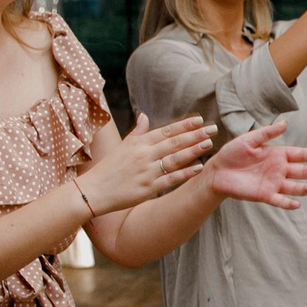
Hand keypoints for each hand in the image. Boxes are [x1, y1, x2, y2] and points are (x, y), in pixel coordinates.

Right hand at [77, 114, 214, 216]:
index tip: (200, 120)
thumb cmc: (109, 168)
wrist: (94, 190)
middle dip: (195, 135)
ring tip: (209, 144)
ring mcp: (146, 172)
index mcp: (138, 143)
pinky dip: (185, 173)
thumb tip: (145, 115)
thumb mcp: (122, 146)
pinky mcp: (148, 188)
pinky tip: (198, 167)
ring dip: (193, 151)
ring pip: (174, 159)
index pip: (166, 131)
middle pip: (174, 143)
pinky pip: (170, 179)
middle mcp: (144, 155)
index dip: (184, 125)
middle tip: (212, 129)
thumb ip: (138, 132)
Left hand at [204, 118, 306, 209]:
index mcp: (277, 154)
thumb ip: (267, 133)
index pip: (300, 154)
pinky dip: (288, 203)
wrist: (217, 171)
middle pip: (302, 171)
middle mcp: (278, 169)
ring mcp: (273, 183)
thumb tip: (285, 123)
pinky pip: (279, 200)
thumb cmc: (232, 153)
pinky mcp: (264, 195)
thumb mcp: (249, 139)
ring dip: (303, 188)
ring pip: (293, 186)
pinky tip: (297, 204)